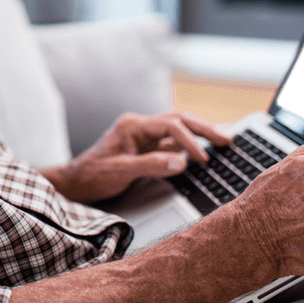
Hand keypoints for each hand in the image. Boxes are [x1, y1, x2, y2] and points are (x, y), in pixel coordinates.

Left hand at [43, 111, 231, 203]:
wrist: (77, 183)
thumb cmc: (92, 175)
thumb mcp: (119, 171)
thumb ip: (150, 165)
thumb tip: (181, 162)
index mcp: (132, 125)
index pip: (170, 126)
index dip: (189, 141)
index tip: (202, 159)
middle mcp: (140, 126)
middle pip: (178, 120)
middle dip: (204, 129)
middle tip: (227, 141)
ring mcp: (144, 136)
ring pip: (178, 129)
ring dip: (200, 134)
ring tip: (223, 142)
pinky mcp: (146, 147)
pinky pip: (172, 142)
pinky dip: (190, 145)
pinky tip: (205, 150)